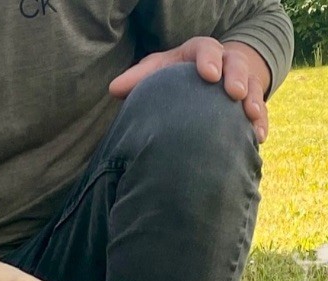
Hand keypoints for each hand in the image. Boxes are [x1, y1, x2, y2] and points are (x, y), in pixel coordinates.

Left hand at [109, 37, 270, 143]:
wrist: (200, 80)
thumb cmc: (173, 76)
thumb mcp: (157, 71)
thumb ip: (138, 78)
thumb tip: (114, 89)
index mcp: (199, 53)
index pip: (206, 49)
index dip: (208, 59)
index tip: (208, 74)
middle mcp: (224, 63)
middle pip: (236, 64)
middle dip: (236, 77)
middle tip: (233, 93)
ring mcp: (240, 82)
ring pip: (252, 86)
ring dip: (252, 100)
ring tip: (250, 116)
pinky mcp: (248, 102)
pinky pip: (260, 110)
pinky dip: (259, 122)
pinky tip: (257, 138)